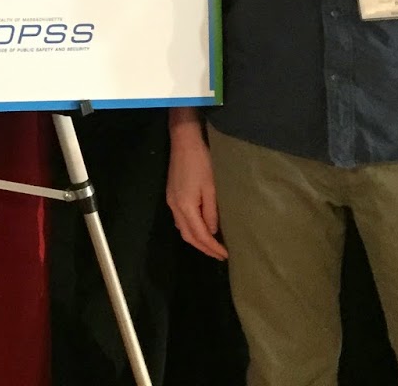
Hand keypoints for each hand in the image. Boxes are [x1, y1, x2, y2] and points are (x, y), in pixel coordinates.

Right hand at [166, 124, 227, 259]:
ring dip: (196, 239)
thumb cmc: (202, 162)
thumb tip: (213, 230)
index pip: (200, 234)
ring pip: (182, 228)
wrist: (184, 142)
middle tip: (219, 255)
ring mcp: (171, 201)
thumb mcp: (212, 188)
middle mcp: (175, 206)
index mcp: (185, 206)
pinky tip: (201, 228)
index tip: (226, 255)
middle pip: (187, 235)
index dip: (212, 247)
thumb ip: (211, 212)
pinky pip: (180, 219)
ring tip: (212, 244)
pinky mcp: (171, 195)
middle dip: (203, 248)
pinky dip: (191, 229)